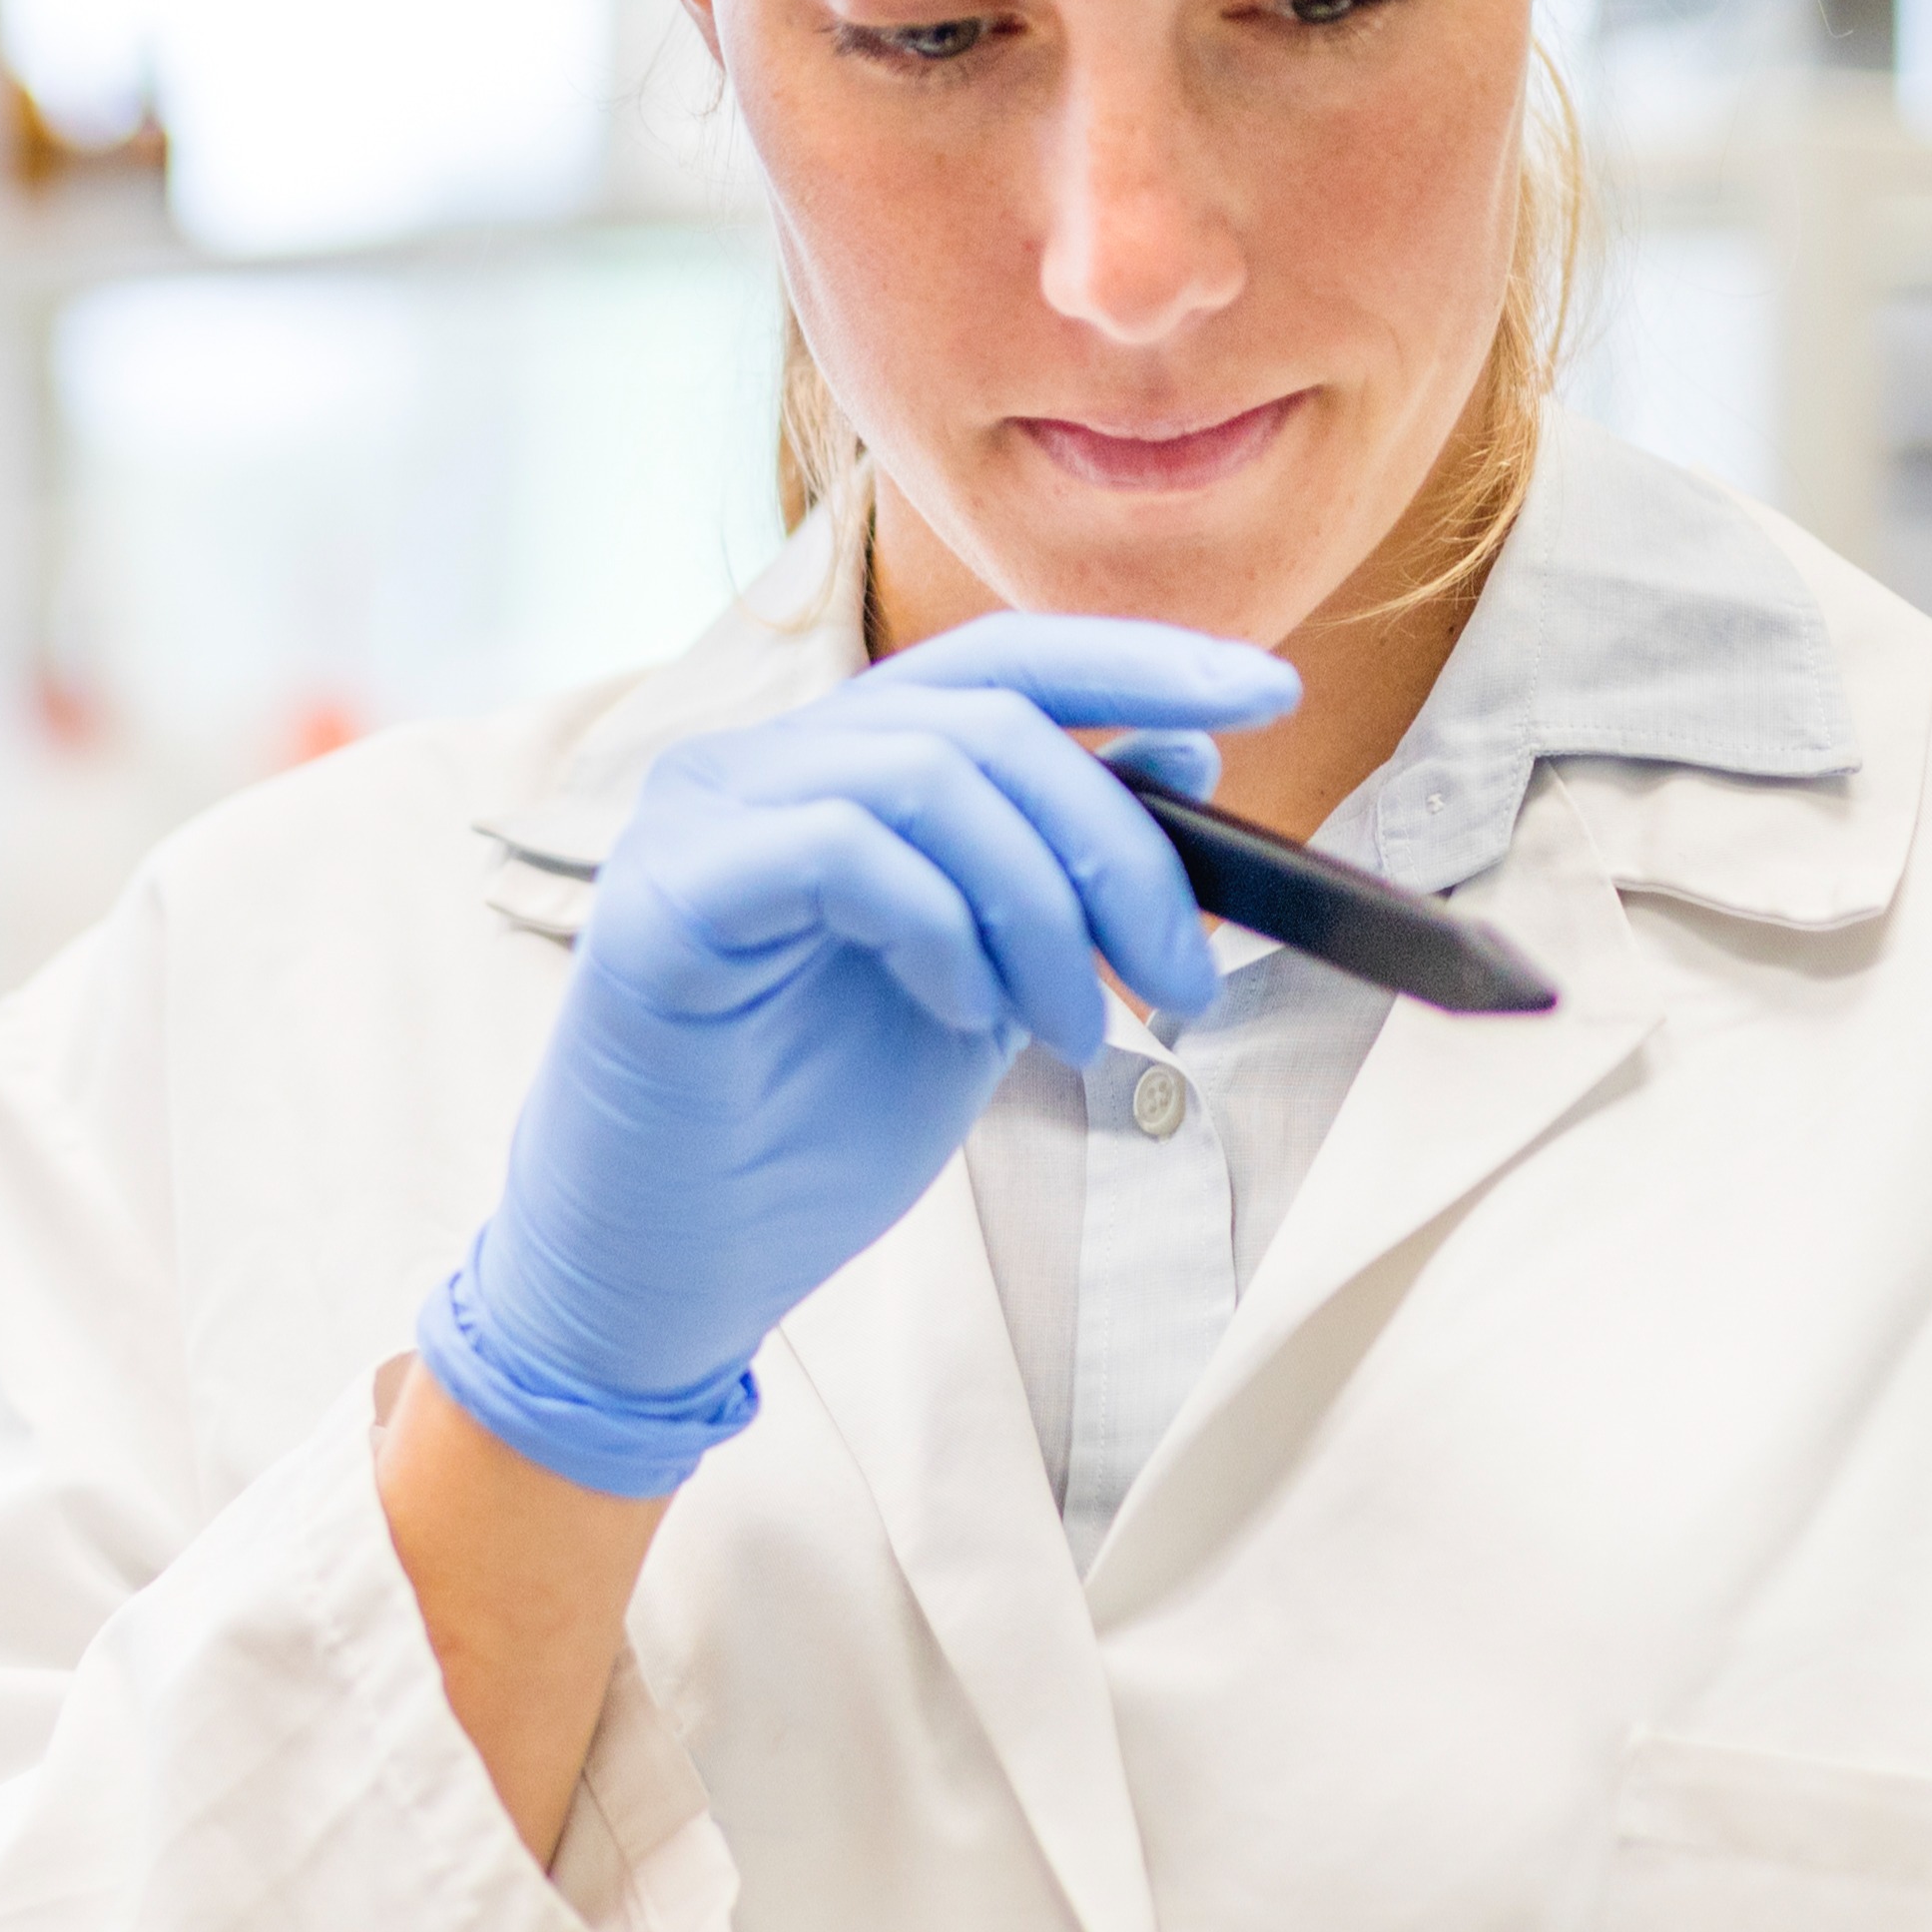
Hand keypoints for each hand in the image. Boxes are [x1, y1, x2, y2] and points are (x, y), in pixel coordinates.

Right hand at [419, 614, 1295, 1497]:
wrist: (672, 1271)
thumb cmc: (807, 1133)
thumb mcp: (989, 986)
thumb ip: (1062, 871)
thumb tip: (1185, 748)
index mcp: (831, 771)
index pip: (996, 664)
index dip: (1138, 661)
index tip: (1274, 690)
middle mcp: (754, 766)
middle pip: (984, 718)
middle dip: (1119, 844)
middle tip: (1184, 980)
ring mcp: (696, 820)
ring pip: (924, 772)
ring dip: (1043, 906)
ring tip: (1075, 1032)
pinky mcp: (657, 899)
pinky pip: (838, 847)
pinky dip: (939, 925)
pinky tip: (960, 1013)